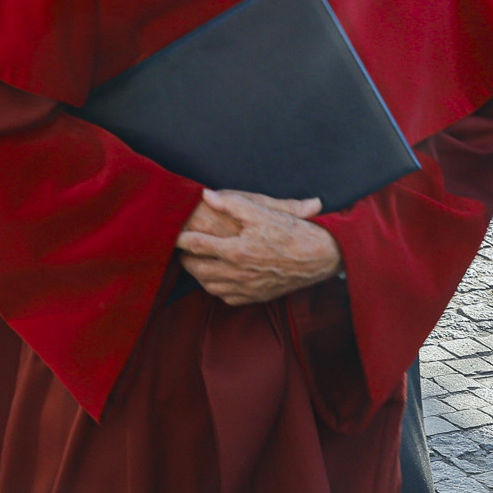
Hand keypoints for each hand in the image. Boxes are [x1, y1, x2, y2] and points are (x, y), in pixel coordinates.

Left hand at [175, 188, 341, 306]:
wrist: (319, 256)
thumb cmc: (291, 230)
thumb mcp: (262, 210)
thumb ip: (231, 203)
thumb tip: (206, 195)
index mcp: (237, 250)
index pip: (198, 245)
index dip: (181, 239)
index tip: (173, 233)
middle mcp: (239, 273)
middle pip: (198, 269)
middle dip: (185, 259)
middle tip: (180, 250)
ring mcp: (247, 288)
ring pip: (210, 286)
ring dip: (198, 275)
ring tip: (195, 262)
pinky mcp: (256, 297)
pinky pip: (227, 298)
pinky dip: (217, 288)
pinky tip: (216, 279)